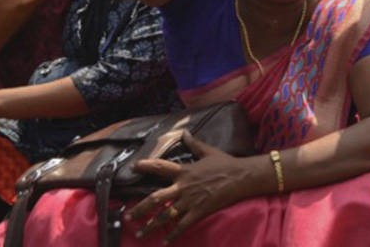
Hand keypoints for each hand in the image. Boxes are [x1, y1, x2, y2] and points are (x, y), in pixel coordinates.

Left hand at [128, 132, 254, 241]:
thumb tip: (184, 133)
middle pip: (156, 198)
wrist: (242, 177)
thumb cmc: (226, 163)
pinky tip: (165, 242)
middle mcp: (184, 186)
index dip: (146, 166)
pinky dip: (173, 234)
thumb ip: (194, 144)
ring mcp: (191, 200)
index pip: (160, 167)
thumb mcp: (209, 151)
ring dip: (151, 225)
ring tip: (139, 233)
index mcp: (185, 171)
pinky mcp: (199, 211)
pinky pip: (182, 225)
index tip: (133, 167)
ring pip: (166, 215)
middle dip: (141, 208)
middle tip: (128, 215)